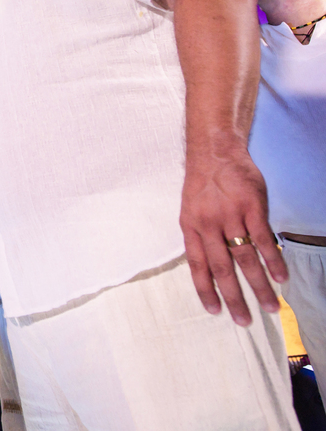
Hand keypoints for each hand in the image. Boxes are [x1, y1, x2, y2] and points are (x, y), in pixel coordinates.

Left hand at [180, 147, 287, 324]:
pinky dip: (273, 261)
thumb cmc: (203, 184)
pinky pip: (263, 239)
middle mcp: (208, 225)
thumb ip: (200, 237)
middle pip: (222, 269)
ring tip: (270, 307)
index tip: (216, 312)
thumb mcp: (191, 210)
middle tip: (245, 321)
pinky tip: (281, 278)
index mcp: (190, 227)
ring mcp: (230, 216)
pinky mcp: (251, 207)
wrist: (214, 151)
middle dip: (234, 298)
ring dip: (259, 286)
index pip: (196, 265)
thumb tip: (209, 268)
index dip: (206, 290)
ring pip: (245, 259)